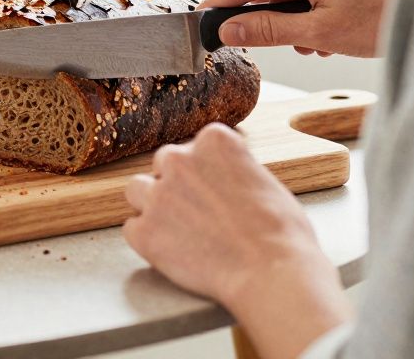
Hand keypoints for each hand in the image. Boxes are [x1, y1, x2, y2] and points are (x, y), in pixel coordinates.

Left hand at [123, 124, 350, 358]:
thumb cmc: (280, 233)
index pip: (194, 147)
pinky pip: (133, 228)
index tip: (215, 190)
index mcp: (212, 140)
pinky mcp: (143, 230)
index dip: (203, 172)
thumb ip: (232, 169)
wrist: (271, 272)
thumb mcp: (263, 181)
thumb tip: (223, 177)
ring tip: (179, 231)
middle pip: (163, 165)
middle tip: (197, 213)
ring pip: (137, 191)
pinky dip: (148, 240)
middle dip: (175, 185)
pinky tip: (173, 252)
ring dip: (153, 206)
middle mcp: (178, 159)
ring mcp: (157, 194)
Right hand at [200, 0, 404, 57]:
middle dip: (272, 18)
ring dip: (295, 18)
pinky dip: (312, 8)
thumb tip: (227, 30)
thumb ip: (266, 30)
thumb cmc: (382, 19)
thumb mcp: (317, 32)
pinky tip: (332, 29)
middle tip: (286, 45)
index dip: (220, 4)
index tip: (200, 22)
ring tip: (320, 42)